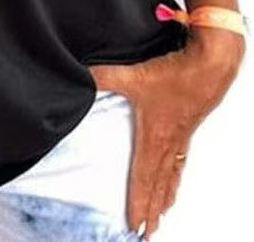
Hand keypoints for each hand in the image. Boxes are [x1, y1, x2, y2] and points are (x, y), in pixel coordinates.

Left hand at [88, 28, 243, 239]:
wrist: (211, 67)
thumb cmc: (176, 74)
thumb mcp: (134, 75)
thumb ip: (105, 75)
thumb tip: (82, 74)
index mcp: (154, 137)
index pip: (143, 178)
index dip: (138, 202)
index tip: (135, 225)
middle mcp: (168, 143)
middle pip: (159, 185)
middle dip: (152, 209)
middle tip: (147, 232)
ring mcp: (180, 137)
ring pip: (172, 175)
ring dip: (166, 196)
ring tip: (162, 214)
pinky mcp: (188, 127)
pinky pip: (182, 160)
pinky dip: (177, 176)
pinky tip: (177, 179)